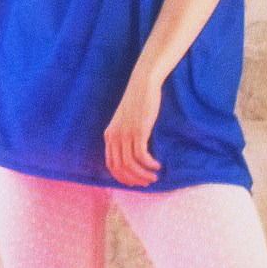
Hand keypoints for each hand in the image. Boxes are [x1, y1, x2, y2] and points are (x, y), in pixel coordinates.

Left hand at [103, 70, 163, 186]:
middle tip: (147, 182)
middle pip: (120, 168)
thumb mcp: (125, 121)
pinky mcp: (138, 131)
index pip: (111, 164)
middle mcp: (114, 136)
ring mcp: (125, 134)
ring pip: (131, 165)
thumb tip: (132, 153)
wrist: (143, 84)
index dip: (122, 177)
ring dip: (143, 175)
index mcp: (109, 135)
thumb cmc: (137, 102)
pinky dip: (149, 164)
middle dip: (134, 179)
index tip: (134, 182)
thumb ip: (125, 136)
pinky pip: (142, 156)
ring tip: (154, 176)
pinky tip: (157, 165)